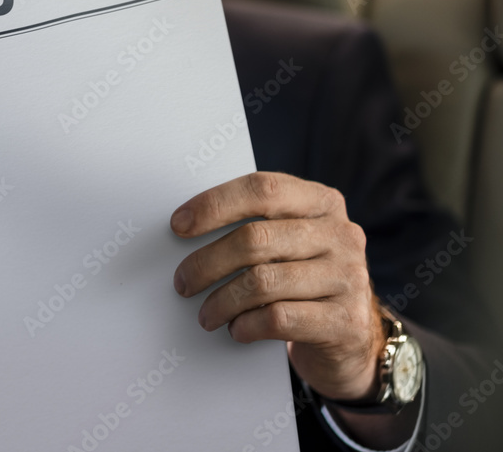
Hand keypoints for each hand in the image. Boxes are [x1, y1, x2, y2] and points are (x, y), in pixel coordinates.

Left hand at [171, 172, 385, 400]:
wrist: (349, 338)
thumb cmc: (302, 280)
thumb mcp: (289, 242)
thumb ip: (256, 227)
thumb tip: (186, 228)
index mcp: (322, 202)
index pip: (262, 190)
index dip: (215, 204)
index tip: (179, 225)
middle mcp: (341, 234)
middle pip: (255, 239)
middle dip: (207, 262)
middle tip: (183, 282)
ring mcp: (348, 277)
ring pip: (263, 282)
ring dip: (221, 301)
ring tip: (206, 314)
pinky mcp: (345, 321)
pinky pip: (279, 318)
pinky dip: (246, 325)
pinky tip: (237, 329)